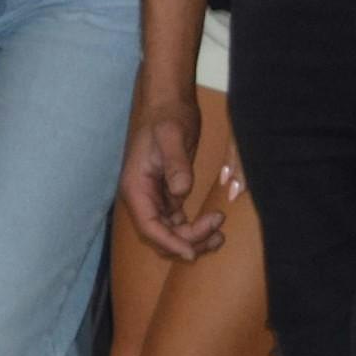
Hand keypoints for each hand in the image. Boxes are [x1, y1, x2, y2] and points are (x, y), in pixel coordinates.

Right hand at [120, 82, 221, 258]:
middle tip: (217, 230)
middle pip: (161, 235)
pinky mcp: (167, 193)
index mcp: (136, 186)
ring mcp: (154, 196)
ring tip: (220, 234)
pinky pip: (178, 221)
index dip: (170, 243)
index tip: (193, 252)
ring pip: (170, 231)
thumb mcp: (172, 135)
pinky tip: (213, 225)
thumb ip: (175, 164)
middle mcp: (142, 196)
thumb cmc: (168, 116)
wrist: (169, 103)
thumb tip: (181, 191)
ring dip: (193, 238)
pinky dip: (194, 228)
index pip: (149, 227)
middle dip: (188, 239)